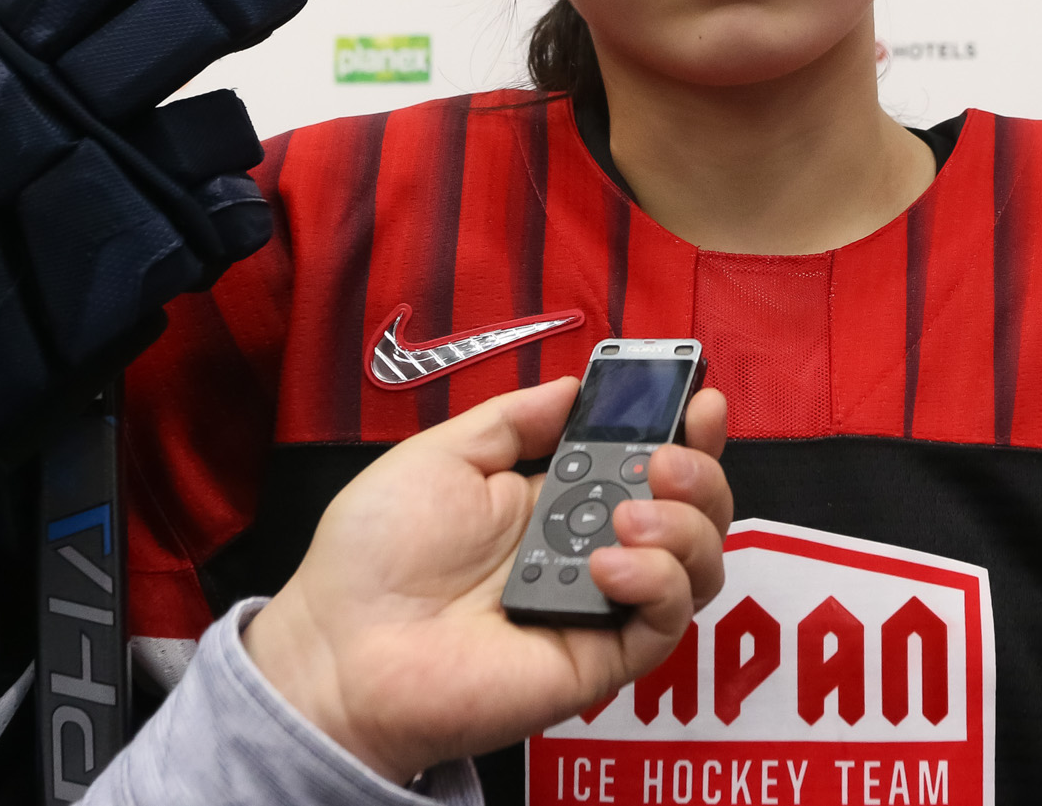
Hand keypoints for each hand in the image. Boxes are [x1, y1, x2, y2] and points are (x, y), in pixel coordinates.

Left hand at [242, 378, 731, 783]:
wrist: (341, 644)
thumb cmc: (375, 555)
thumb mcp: (443, 455)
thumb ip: (516, 420)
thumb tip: (574, 387)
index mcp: (556, 498)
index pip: (647, 460)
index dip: (684, 431)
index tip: (699, 401)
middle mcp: (590, 547)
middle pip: (693, 509)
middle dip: (700, 471)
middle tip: (665, 458)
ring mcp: (600, 603)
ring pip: (698, 564)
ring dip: (686, 525)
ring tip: (629, 513)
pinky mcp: (600, 654)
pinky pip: (666, 621)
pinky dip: (657, 581)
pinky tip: (608, 563)